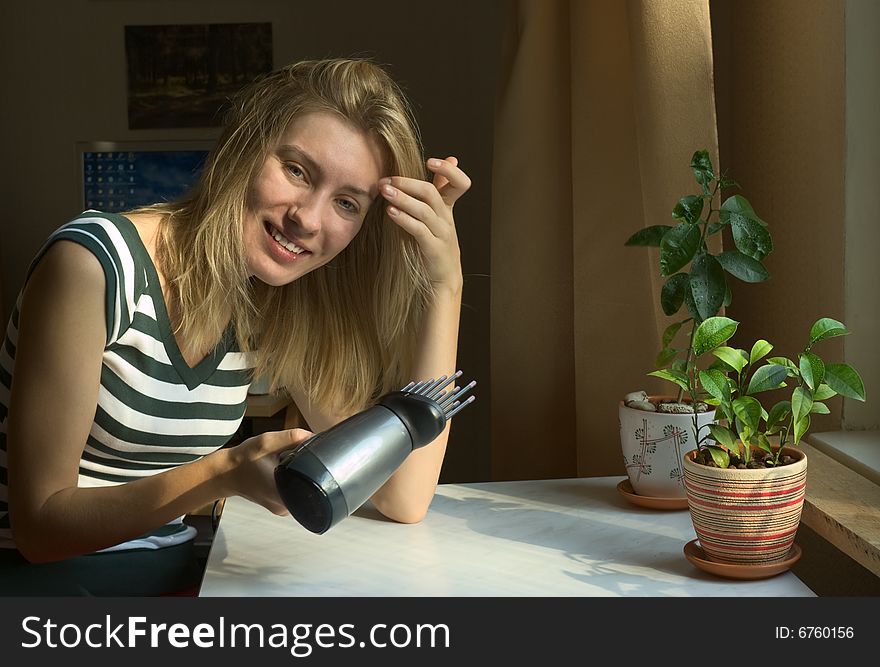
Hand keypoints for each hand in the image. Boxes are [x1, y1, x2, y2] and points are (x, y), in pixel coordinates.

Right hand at [223, 428, 313, 514]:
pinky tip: (281, 473)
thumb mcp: (267, 442)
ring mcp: (283, 510)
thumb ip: (292, 438)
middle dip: (306, 469)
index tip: (305, 458)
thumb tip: (314, 437)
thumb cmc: (242, 460)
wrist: (225, 474)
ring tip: (281, 466)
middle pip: (311, 485)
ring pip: (304, 489)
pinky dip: (293, 480)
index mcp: (282, 493)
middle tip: (286, 460)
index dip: (316, 468)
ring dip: (299, 475)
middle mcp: (284, 506)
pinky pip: (296, 492)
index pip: (315, 483)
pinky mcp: (281, 507)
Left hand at [380, 156, 471, 290]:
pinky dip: (404, 219)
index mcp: (448, 209)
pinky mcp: (433, 248)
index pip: (460, 183)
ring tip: (384, 191)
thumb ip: (441, 188)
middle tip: (387, 179)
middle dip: (408, 183)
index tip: (430, 162)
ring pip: (424, 210)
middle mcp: (447, 219)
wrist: (444, 279)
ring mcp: (441, 234)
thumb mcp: (440, 215)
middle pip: (432, 193)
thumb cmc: (436, 244)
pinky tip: (390, 212)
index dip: (449, 171)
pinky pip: (419, 230)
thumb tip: (450, 158)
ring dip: (402, 198)